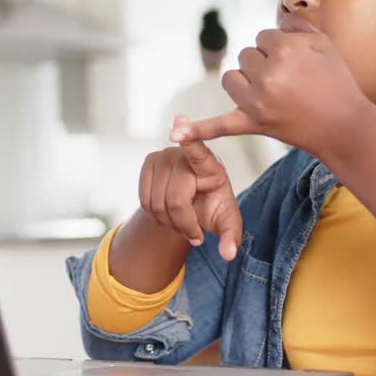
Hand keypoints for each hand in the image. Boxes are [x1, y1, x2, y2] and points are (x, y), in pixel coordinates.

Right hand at [138, 117, 242, 260]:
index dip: (189, 137)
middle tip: (195, 236)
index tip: (179, 121)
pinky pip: (144, 200)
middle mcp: (185, 155)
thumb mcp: (227, 223)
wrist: (194, 201)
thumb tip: (229, 255)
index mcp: (210, 165)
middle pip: (175, 199)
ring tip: (183, 225)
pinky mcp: (149, 162)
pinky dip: (155, 216)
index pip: (199, 150)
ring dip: (169, 224)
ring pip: (157, 203)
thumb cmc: (214, 206)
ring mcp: (164, 156)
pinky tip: (168, 216)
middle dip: (183, 225)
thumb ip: (231, 238)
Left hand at [170, 27, 366, 156]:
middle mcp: (267, 73)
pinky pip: (219, 125)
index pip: (263, 37)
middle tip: (290, 81)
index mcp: (284, 49)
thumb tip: (277, 22)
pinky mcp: (253, 123)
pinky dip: (197, 131)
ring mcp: (257, 100)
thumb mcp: (324, 44)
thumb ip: (296, 26)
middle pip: (246, 56)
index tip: (297, 64)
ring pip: (231, 78)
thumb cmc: (337, 83)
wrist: (344, 127)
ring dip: (244, 81)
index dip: (280, 49)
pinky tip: (175, 134)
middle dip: (264, 64)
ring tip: (270, 92)